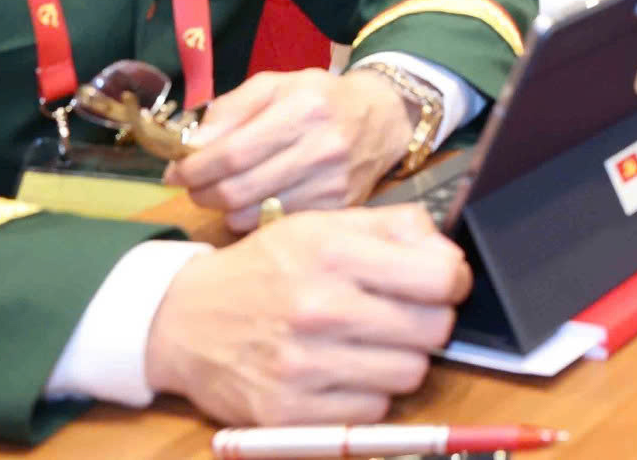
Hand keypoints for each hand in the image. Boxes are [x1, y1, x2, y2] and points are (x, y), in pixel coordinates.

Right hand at [144, 206, 466, 423]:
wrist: (184, 319)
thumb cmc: (268, 268)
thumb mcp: (324, 225)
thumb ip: (395, 227)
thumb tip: (450, 256)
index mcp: (334, 253)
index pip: (439, 277)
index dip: (452, 281)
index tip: (441, 283)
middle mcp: (320, 308)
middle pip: (433, 329)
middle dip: (430, 321)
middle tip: (406, 315)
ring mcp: (304, 364)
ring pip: (410, 374)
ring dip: (401, 360)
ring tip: (372, 342)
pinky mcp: (289, 411)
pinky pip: (373, 411)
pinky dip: (369, 394)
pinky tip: (345, 371)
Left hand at [165, 69, 414, 231]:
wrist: (384, 117)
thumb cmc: (320, 98)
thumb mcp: (274, 86)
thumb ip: (229, 111)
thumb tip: (190, 147)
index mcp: (303, 109)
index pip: (232, 153)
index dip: (195, 168)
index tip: (176, 171)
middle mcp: (322, 148)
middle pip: (238, 190)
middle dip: (202, 192)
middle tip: (193, 186)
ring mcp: (333, 183)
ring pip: (253, 215)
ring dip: (225, 209)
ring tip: (224, 192)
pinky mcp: (338, 208)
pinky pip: (276, 226)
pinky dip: (255, 219)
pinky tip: (255, 201)